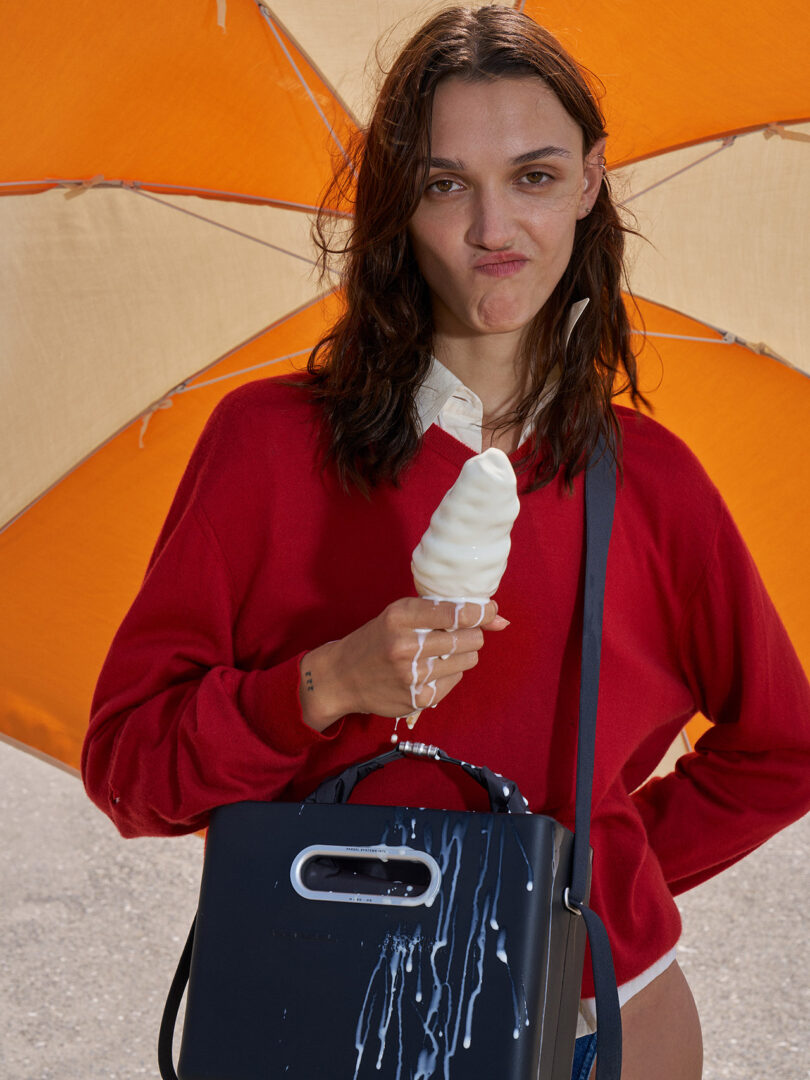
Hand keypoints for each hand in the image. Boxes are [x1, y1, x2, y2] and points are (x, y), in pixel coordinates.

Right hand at [298, 598, 508, 731]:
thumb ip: (444, 610)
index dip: (481, 612)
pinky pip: (455, 680)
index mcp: (400, 617)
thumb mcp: (400, 614)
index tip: (491, 611)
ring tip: (440, 653)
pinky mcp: (417, 699)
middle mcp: (406, 646)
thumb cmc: (377, 638)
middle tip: (457, 634)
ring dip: (462, 654)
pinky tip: (429, 670)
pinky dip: (449, 673)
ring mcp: (412, 676)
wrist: (342, 677)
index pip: (457, 613)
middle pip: (469, 638)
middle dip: (470, 634)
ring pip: (467, 660)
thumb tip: (499, 618)